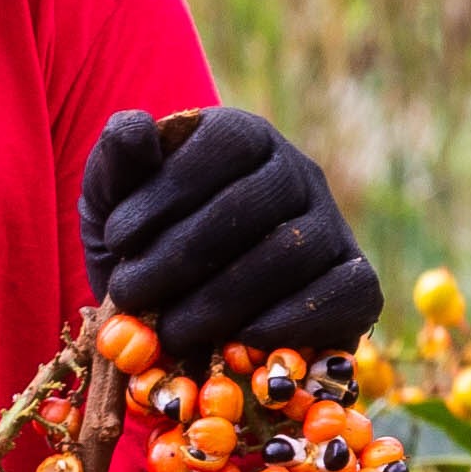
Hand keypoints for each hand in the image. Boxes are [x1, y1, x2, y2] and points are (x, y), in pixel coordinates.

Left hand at [81, 107, 382, 365]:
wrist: (176, 312)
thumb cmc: (142, 246)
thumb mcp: (112, 201)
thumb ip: (117, 161)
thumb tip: (134, 128)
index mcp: (245, 138)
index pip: (227, 142)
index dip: (169, 190)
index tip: (117, 240)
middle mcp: (299, 174)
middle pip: (257, 203)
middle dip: (183, 255)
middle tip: (131, 295)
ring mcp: (332, 228)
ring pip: (294, 253)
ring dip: (223, 299)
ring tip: (169, 330)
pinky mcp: (357, 284)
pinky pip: (347, 293)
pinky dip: (292, 321)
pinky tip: (239, 343)